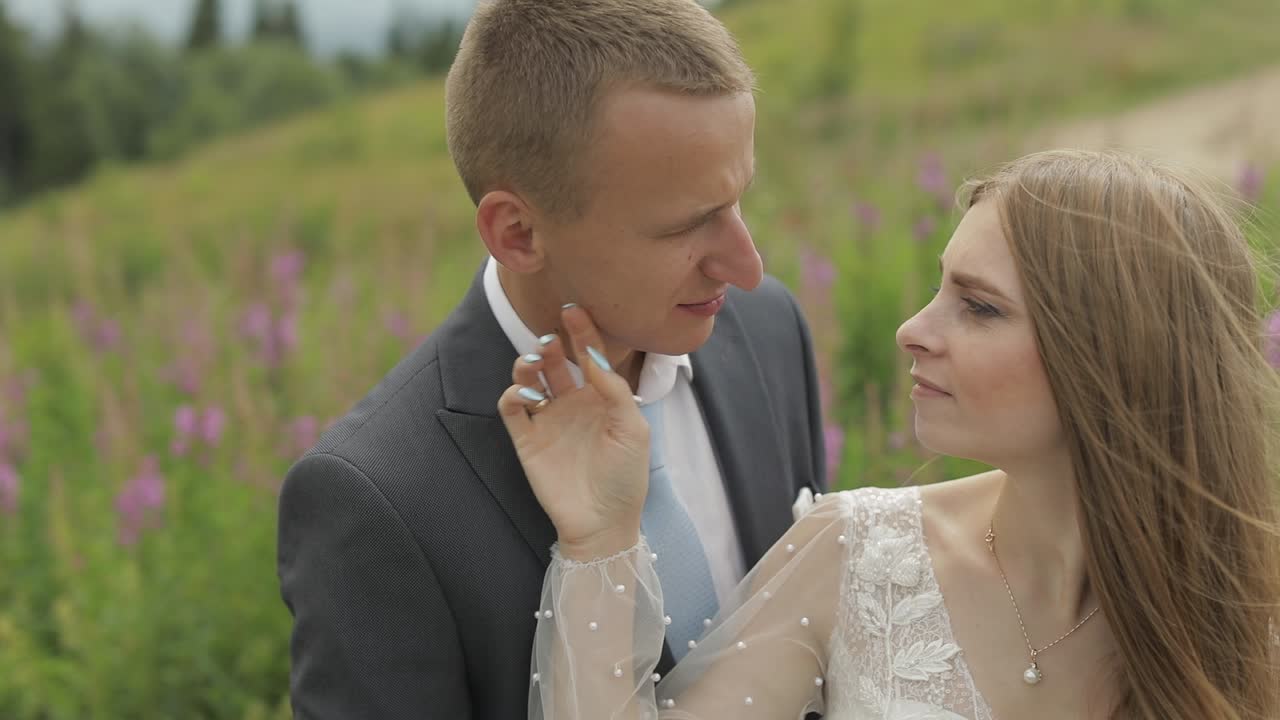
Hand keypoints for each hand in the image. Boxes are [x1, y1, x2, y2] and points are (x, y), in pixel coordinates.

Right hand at [498, 305, 649, 559]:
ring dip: (529, 363)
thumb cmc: (626, 477)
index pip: (589, 356)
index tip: (575, 310)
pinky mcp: (527, 440)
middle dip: (552, 344)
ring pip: (531, 378)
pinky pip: (512, 407)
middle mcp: (572, 404)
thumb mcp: (633, 429)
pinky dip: (513, 393)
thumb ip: (615, 390)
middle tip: (550, 337)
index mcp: (601, 399)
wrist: (603, 522)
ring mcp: (548, 420)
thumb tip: (594, 357)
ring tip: (536, 360)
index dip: (582, 332)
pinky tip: (527, 393)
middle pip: (556, 362)